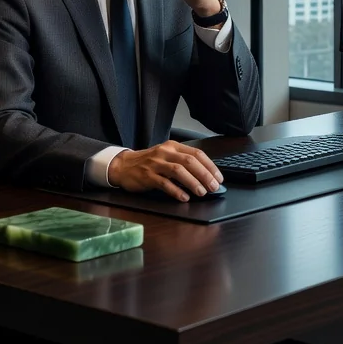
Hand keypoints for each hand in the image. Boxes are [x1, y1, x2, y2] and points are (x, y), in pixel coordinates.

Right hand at [107, 141, 222, 201]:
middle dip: (204, 174)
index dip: (210, 165)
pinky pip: (164, 183)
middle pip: (189, 161)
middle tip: (214, 186)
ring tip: (202, 192)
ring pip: (178, 171)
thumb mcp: (166, 156)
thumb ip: (183, 163)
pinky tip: (184, 197)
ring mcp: (155, 164)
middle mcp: (165, 152)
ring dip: (193, 182)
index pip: (196, 153)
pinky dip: (176, 191)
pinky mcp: (147, 176)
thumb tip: (205, 176)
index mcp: (173, 146)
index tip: (219, 177)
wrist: (123, 166)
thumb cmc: (149, 163)